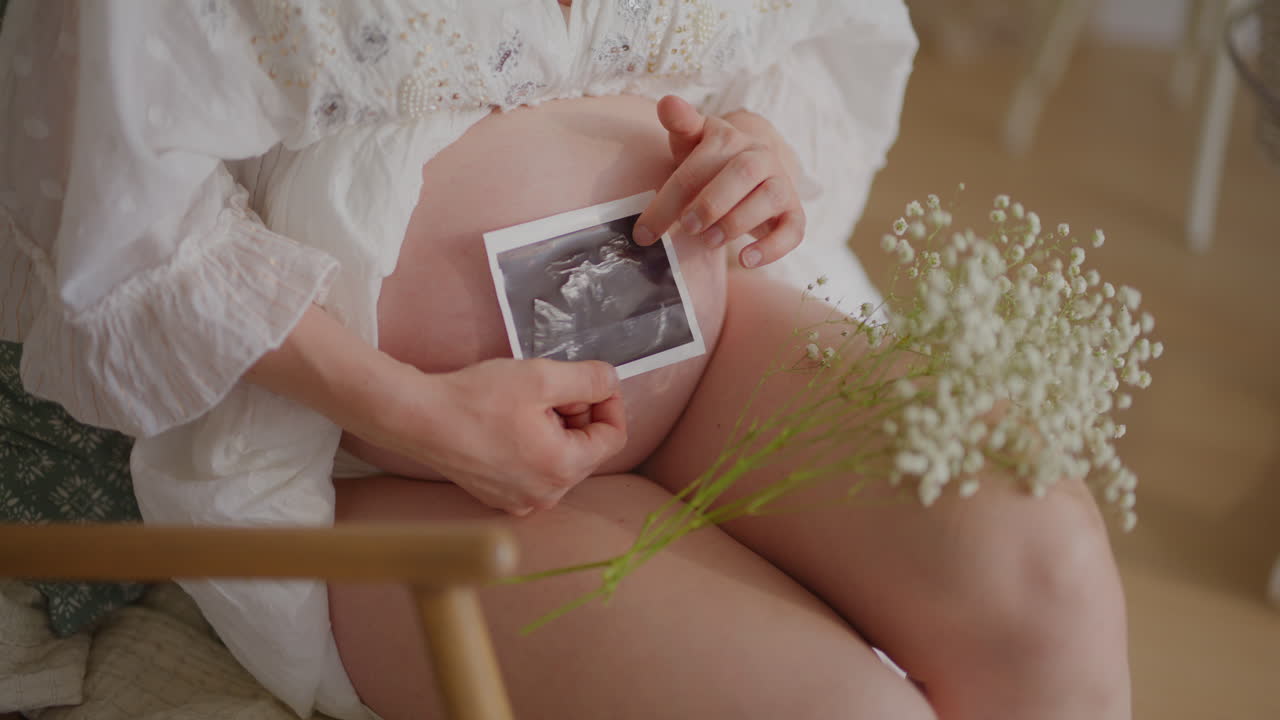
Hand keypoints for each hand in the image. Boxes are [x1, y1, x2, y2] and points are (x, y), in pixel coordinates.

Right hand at [245, 307, 625, 515]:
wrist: (418, 419)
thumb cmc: (476, 399)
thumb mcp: (542, 377)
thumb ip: (590, 379)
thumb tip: (611, 382)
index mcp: (563, 469)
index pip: (613, 437)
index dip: (608, 402)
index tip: (588, 381)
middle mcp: (547, 495)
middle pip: (587, 449)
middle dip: (578, 415)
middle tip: (549, 388)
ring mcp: (522, 501)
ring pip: (561, 459)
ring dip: (555, 429)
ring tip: (524, 405)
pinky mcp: (501, 497)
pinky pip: (535, 469)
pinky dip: (533, 445)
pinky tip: (508, 423)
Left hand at [634, 95, 804, 268]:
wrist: (752, 174)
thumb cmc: (710, 164)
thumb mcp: (691, 143)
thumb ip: (680, 125)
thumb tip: (667, 103)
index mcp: (729, 138)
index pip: (697, 166)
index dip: (668, 200)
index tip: (643, 233)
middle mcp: (760, 157)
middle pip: (741, 173)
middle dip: (711, 203)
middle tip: (687, 227)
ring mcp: (781, 184)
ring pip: (769, 198)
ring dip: (737, 223)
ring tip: (709, 241)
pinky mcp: (794, 213)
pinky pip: (793, 230)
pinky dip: (771, 248)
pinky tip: (746, 260)